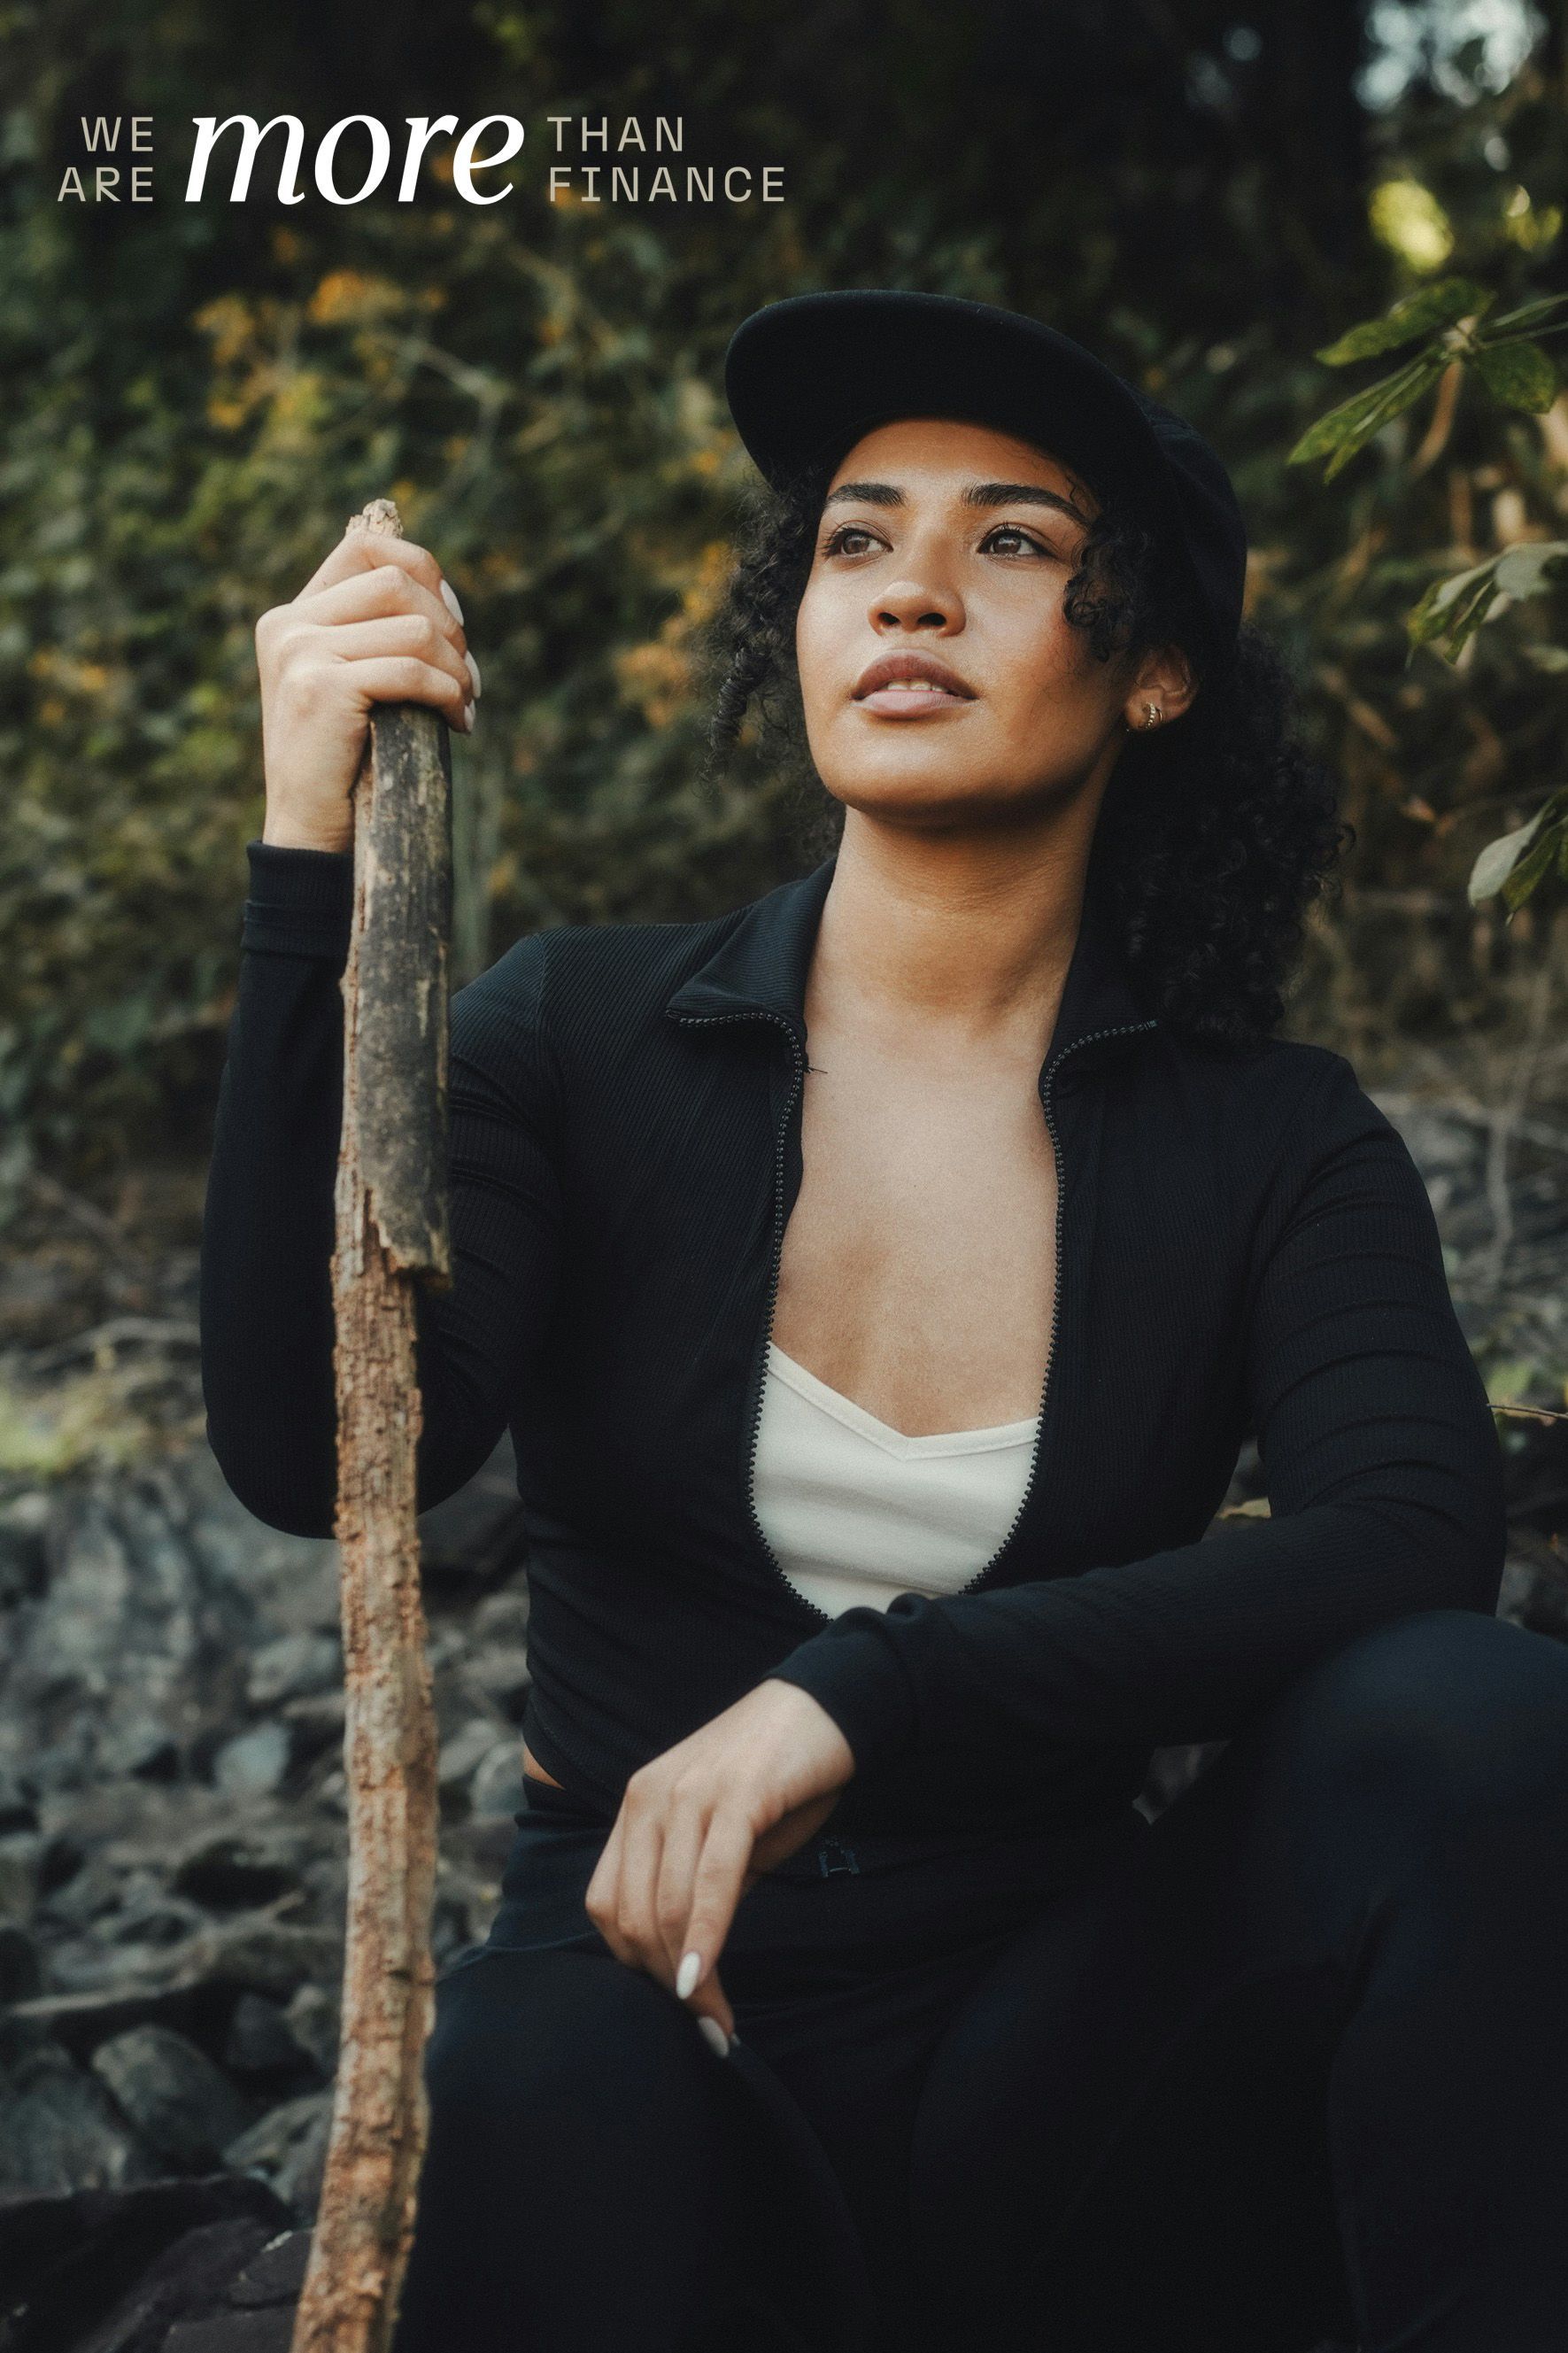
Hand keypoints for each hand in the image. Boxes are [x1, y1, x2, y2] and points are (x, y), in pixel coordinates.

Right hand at [255, 526, 480, 853]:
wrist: (309, 831)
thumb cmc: (343, 763)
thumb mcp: (351, 686)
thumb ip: (374, 637)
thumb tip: (445, 599)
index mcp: (292, 617)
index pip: (363, 547)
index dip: (421, 568)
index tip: (451, 618)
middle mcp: (289, 626)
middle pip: (397, 582)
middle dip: (450, 626)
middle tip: (466, 675)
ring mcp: (300, 653)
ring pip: (414, 629)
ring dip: (456, 668)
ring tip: (463, 702)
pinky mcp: (321, 688)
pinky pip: (412, 672)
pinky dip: (448, 695)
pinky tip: (457, 722)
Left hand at [583, 1679, 854, 2050]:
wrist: (828, 1706)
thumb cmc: (780, 1778)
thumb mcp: (725, 1834)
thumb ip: (698, 1883)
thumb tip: (687, 1958)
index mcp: (637, 1806)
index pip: (608, 1903)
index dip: (633, 1965)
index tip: (674, 2005)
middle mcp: (647, 1798)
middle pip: (632, 1916)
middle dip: (662, 1985)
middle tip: (703, 2028)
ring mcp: (687, 1794)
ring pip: (667, 1907)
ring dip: (689, 1979)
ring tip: (716, 2022)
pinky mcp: (733, 1797)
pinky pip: (710, 1882)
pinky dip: (705, 1939)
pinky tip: (707, 1981)